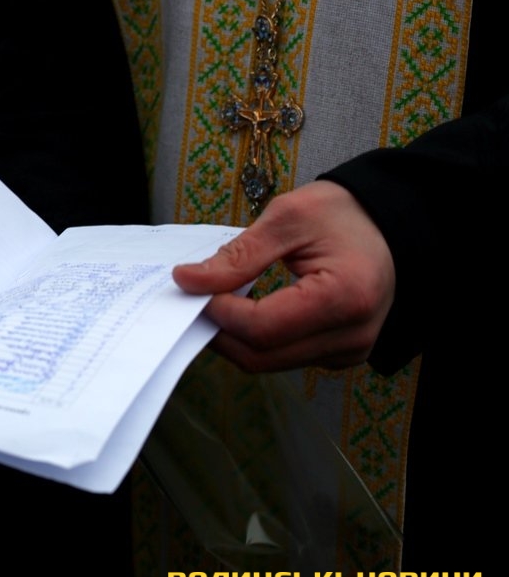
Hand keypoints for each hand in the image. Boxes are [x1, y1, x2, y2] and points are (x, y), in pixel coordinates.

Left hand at [173, 180, 394, 371]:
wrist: (389, 224)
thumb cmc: (343, 214)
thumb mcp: (288, 218)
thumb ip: (238, 255)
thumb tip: (186, 280)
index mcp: (346, 297)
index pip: (261, 328)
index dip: (218, 311)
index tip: (193, 284)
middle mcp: (352, 336)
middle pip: (260, 355)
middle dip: (218, 329)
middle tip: (196, 296)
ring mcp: (347, 351)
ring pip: (267, 362)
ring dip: (233, 336)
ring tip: (219, 299)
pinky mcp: (338, 355)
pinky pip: (282, 357)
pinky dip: (254, 339)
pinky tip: (245, 309)